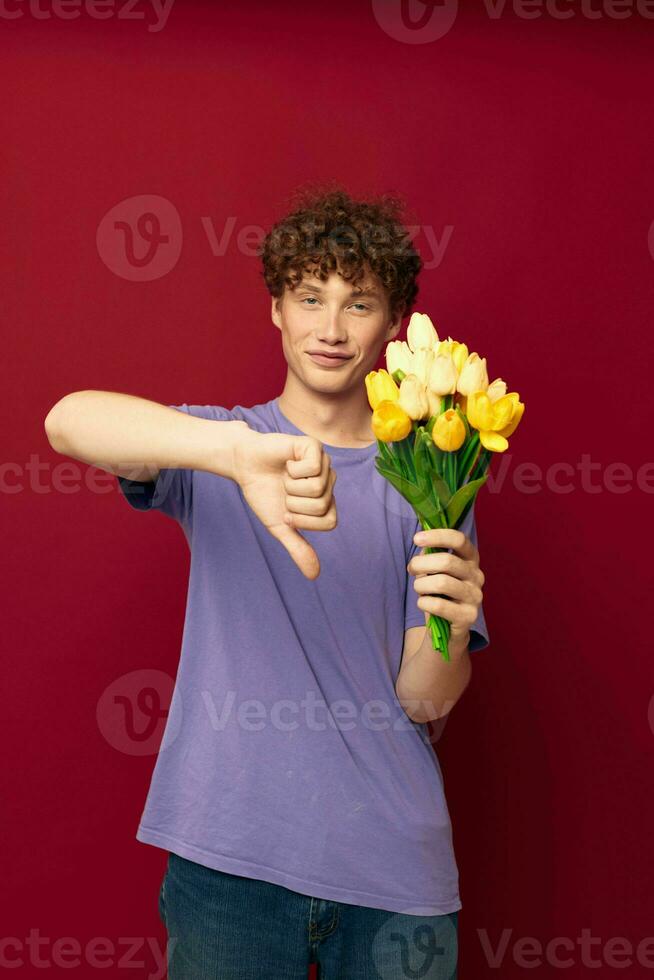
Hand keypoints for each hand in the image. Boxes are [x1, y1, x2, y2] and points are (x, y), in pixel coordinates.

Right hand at [231, 427, 336, 580]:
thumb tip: (315, 576)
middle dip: (294, 504)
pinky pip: (312, 467)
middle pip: (322, 506)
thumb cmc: (263, 493)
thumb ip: (298, 548)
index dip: (304, 521)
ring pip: (317, 488)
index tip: (287, 513)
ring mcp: (324, 463)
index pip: (329, 522)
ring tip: (284, 478)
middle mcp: (329, 482)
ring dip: (291, 487)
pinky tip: (287, 464)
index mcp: (325, 501)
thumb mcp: (280, 527)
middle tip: (284, 493)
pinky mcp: (313, 447)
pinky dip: (292, 470)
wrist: (244, 466)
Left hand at [406, 528, 483, 648]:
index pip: (459, 540)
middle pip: (447, 561)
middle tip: (411, 569)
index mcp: (471, 559)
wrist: (448, 629)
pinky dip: (423, 603)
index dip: (438, 536)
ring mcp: (475, 597)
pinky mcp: (468, 616)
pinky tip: (423, 603)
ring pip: (442, 583)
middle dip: (421, 563)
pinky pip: (439, 605)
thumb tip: (422, 544)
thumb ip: (430, 555)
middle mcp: (477, 576)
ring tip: (419, 589)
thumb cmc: (440, 593)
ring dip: (421, 585)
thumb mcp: (435, 571)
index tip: (416, 538)